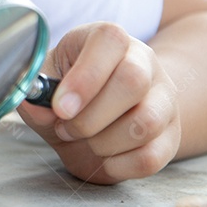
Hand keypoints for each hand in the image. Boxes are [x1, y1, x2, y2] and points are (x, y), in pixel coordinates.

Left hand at [17, 22, 180, 183]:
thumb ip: (36, 91)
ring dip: (104, 142)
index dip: (85, 76)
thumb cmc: (68, 95)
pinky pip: (151, 157)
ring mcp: (163, 100)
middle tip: (65, 127)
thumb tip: (40, 108)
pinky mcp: (170, 137)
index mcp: (109, 40)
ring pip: (147, 122)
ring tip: (86, 140)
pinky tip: (104, 158)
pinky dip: (120, 166)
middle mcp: (144, 63)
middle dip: (90, 117)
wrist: (98, 120)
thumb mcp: (45, 84)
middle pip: (133, 81)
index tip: (60, 108)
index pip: (110, 40)